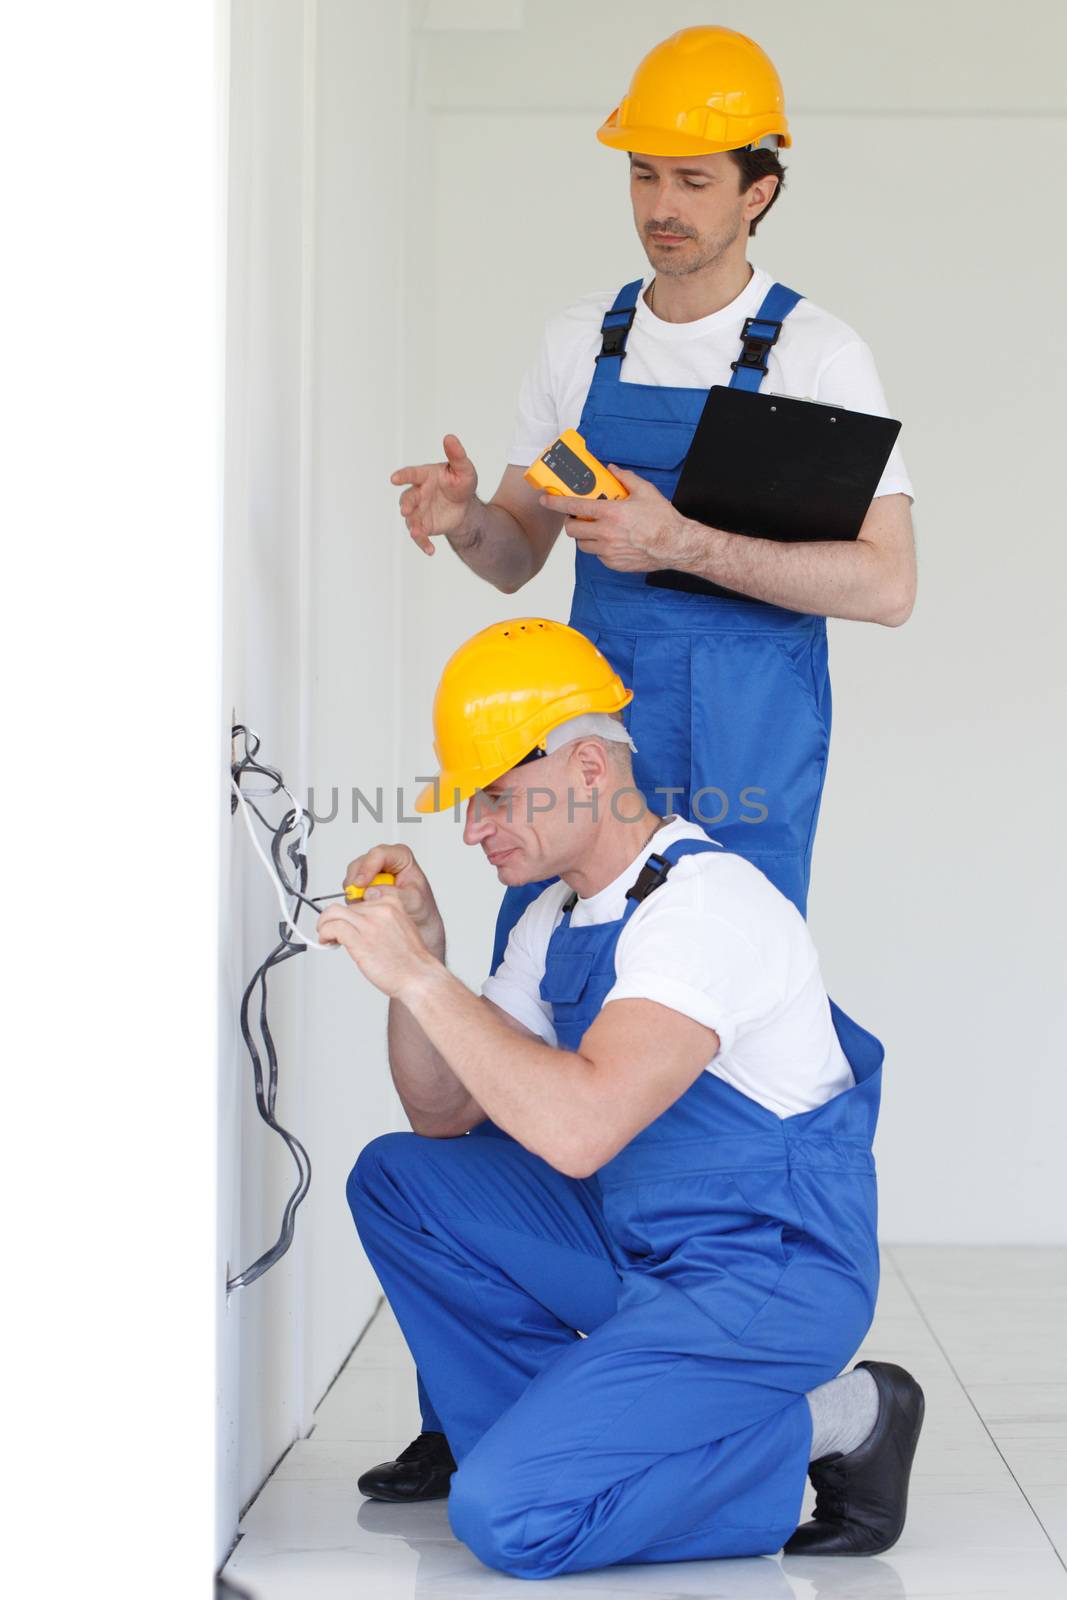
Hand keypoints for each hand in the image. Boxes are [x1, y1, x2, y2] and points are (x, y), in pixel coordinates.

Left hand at [316, 894, 440, 1000]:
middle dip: (335, 920)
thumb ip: (382, 920)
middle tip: (334, 933)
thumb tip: (359, 923)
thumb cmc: (410, 960)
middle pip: (344, 906)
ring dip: (324, 924)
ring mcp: (369, 924)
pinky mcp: (359, 939)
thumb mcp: (401, 928)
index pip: (361, 897)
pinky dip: (324, 934)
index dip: (351, 911)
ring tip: (327, 936)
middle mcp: (380, 909)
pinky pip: (331, 928)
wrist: (418, 977)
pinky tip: (328, 942)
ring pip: (332, 913)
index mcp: (392, 903)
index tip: (348, 921)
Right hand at [342, 843, 444, 956]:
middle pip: (362, 863)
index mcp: (401, 857)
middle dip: (357, 881)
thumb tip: (371, 892)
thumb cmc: (421, 907)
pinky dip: (353, 898)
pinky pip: (350, 887)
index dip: (367, 868)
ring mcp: (372, 871)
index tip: (361, 884)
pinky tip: (364, 907)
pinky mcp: (363, 884)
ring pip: (353, 874)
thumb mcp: (413, 901)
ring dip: (355, 891)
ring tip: (365, 905)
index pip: (379, 854)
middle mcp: (384, 861)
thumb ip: (394, 895)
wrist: (418, 922)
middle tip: (357, 898)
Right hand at [391, 434, 478, 554]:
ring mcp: (418, 510)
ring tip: (417, 532)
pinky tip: (431, 551)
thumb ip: (457, 455)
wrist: (465, 507)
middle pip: (407, 498)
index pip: (412, 474)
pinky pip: (419, 536)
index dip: (403, 476)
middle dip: (406, 504)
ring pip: (410, 519)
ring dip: (412, 526)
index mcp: (425, 476)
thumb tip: (450, 437)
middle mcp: (418, 492)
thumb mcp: (464, 470)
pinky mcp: (423, 525)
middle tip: (405, 510)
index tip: (394, 478)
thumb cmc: (461, 483)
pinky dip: (423, 543)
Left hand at [540, 466, 690, 572]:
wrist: (675, 545)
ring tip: (597, 529)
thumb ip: (625, 478)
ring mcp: (608, 551)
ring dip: (585, 536)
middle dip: (572, 522)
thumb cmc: (662, 520)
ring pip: (582, 545)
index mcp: (610, 513)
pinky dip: (599, 548)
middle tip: (580, 517)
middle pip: (572, 530)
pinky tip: (612, 541)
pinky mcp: (613, 563)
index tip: (546, 499)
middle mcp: (605, 533)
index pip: (573, 507)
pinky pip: (597, 555)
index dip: (555, 503)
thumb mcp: (645, 491)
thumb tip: (613, 469)